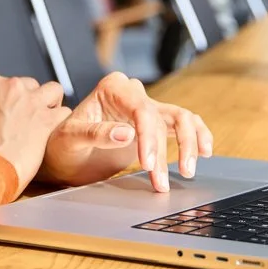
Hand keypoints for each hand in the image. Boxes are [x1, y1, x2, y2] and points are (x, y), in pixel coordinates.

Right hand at [0, 73, 71, 187]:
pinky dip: (59, 123)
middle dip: (30, 101)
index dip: (10, 98)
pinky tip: (50, 134)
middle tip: (25, 120)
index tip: (8, 111)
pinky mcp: (47, 119)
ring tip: (43, 121)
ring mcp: (32, 101)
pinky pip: (64, 113)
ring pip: (54, 91)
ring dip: (50, 104)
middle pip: (31, 85)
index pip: (7, 81)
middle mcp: (12, 87)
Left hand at [39, 72, 214, 191]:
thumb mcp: (71, 139)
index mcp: (112, 88)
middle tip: (162, 180)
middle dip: (168, 150)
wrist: (64, 155)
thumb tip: (127, 133)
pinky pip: (184, 125)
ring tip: (188, 172)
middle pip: (163, 116)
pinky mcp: (155, 124)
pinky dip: (197, 136)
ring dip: (189, 145)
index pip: (141, 110)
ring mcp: (146, 107)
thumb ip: (97, 133)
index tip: (148, 164)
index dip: (149, 138)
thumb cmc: (62, 144)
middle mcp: (132, 92)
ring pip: (181, 118)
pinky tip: (205, 151)